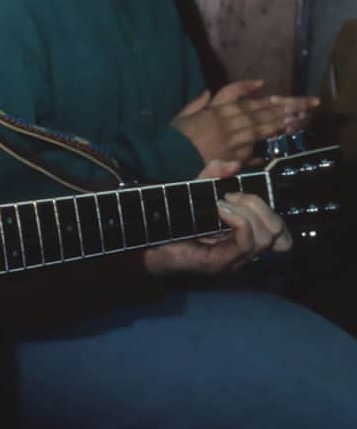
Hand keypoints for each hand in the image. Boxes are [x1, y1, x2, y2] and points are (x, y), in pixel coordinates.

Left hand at [143, 159, 292, 275]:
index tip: (238, 192)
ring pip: (266, 236)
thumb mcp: (196, 189)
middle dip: (259, 205)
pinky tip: (220, 211)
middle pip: (278, 231)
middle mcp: (244, 249)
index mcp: (244, 234)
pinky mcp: (222, 263)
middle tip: (230, 196)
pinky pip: (247, 242)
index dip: (270, 210)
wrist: (147, 240)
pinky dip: (239, 221)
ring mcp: (235, 259)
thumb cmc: (173, 219)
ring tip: (221, 204)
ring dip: (248, 212)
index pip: (281, 232)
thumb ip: (213, 174)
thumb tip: (234, 165)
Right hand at [171, 80, 318, 164]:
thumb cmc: (172, 137)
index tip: (268, 87)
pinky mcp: (229, 158)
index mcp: (215, 110)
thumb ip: (197, 103)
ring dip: (275, 125)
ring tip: (293, 121)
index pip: (242, 99)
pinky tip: (270, 149)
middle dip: (279, 109)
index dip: (256, 93)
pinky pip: (249, 153)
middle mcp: (226, 123)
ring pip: (258, 130)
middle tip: (299, 105)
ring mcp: (230, 141)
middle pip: (257, 114)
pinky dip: (259, 150)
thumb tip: (207, 92)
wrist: (165, 158)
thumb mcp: (182, 115)